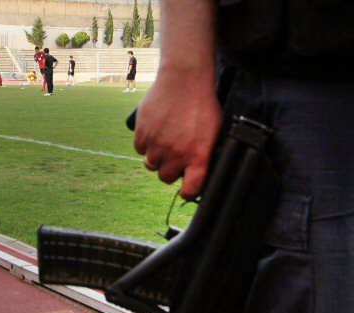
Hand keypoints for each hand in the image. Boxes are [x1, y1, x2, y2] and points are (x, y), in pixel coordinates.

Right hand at [134, 69, 220, 199]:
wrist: (184, 80)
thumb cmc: (201, 105)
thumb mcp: (213, 132)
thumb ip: (205, 154)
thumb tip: (198, 171)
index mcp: (198, 157)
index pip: (190, 190)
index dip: (188, 192)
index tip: (187, 189)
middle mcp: (176, 155)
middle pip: (165, 178)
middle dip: (169, 169)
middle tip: (174, 155)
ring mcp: (157, 145)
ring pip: (150, 164)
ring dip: (155, 156)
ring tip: (164, 138)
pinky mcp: (142, 134)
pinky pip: (139, 149)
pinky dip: (144, 143)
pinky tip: (154, 130)